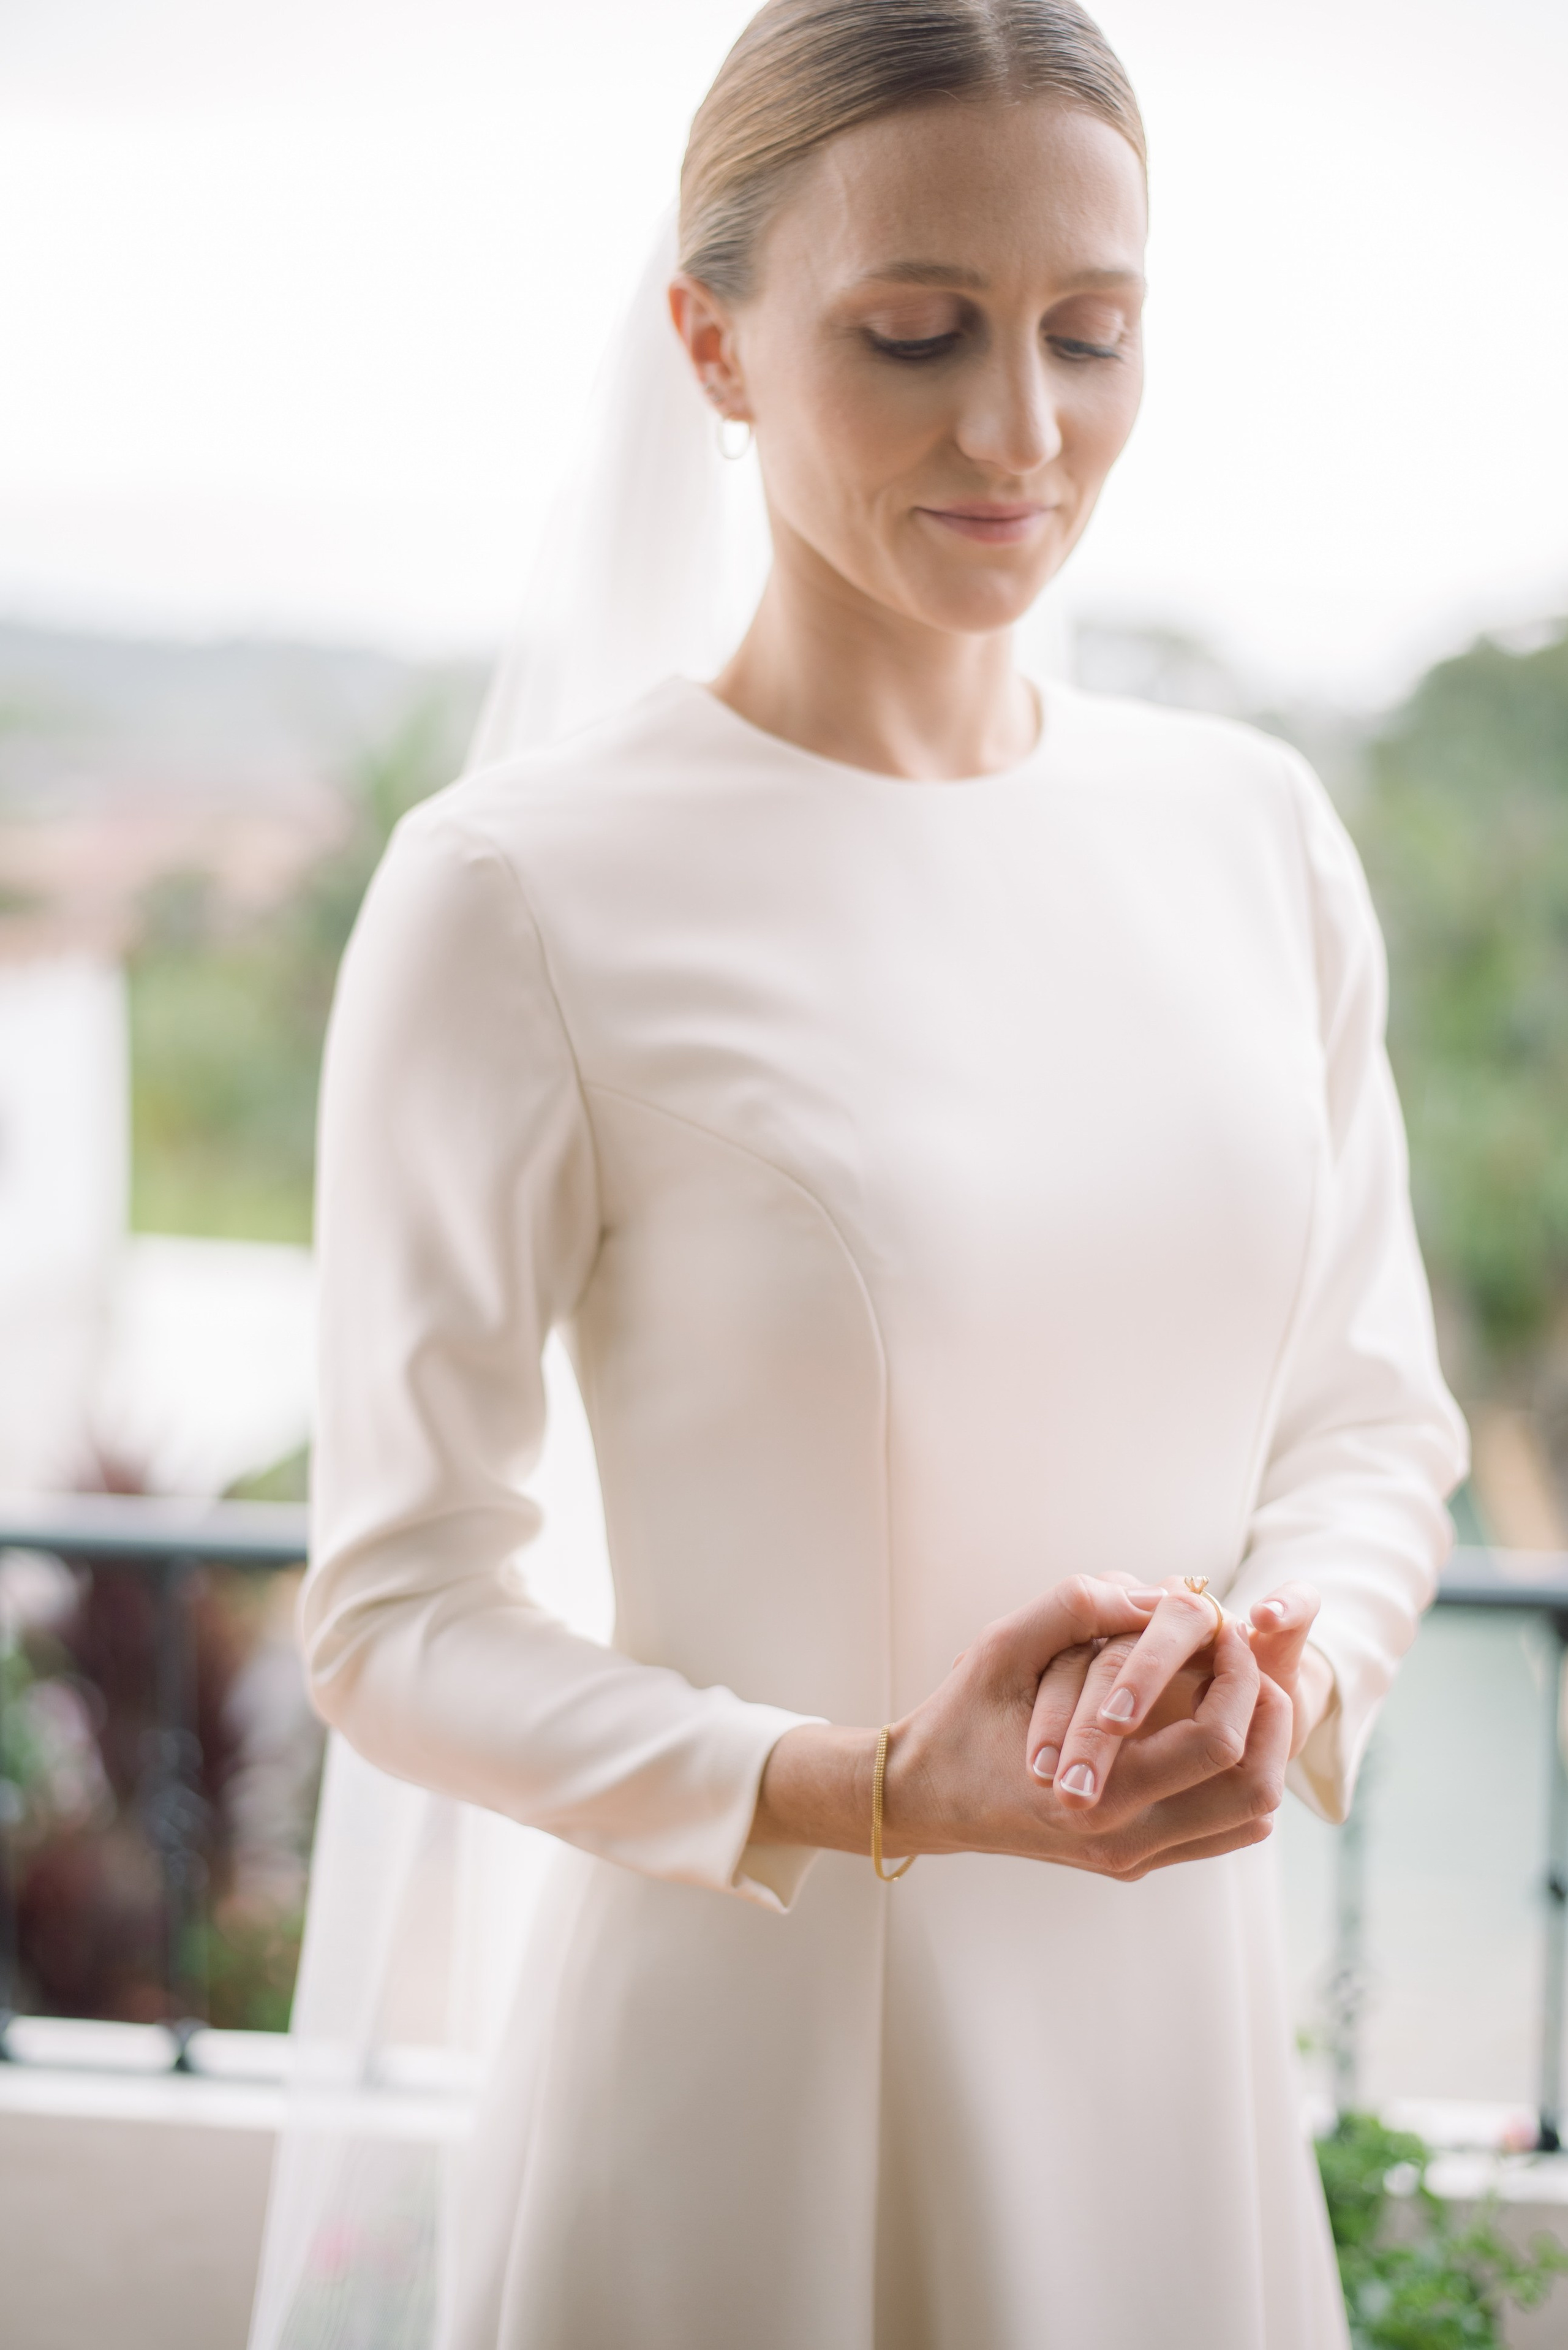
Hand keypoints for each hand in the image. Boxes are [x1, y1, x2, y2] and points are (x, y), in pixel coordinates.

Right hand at [753, 1575, 1289, 1880]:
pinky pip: (1222, 1834)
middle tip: (1249, 1662)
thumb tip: (1160, 1595)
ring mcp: (1133, 1858)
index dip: (1240, 1677)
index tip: (1227, 1631)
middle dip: (1269, 1716)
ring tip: (1240, 1693)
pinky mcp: (1133, 1862)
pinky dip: (1238, 1783)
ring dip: (1261, 1751)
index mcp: (1098, 1793)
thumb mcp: (1002, 1646)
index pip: (1217, 1742)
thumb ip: (1076, 1608)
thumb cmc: (961, 1715)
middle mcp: (1126, 1840)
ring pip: (1249, 1818)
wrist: (924, 1796)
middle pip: (1254, 1791)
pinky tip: (1217, 1733)